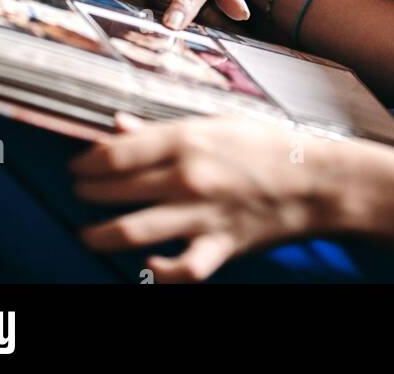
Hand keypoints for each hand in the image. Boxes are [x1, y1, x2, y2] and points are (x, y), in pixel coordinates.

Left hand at [69, 114, 349, 281]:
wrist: (317, 181)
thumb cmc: (268, 145)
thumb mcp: (217, 122)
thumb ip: (164, 128)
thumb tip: (118, 126)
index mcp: (187, 139)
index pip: (116, 154)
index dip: (86, 161)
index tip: (76, 165)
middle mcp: (187, 178)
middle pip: (116, 190)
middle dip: (87, 193)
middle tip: (78, 193)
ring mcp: (201, 215)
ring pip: (132, 232)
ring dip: (101, 236)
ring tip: (88, 235)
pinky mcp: (219, 247)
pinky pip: (179, 269)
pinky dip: (159, 271)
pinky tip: (146, 266)